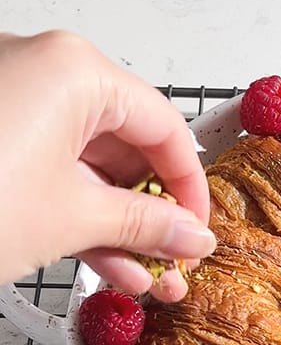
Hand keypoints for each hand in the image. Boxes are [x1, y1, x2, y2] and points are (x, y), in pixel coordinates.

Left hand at [0, 31, 213, 300]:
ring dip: (111, 221)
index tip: (197, 232)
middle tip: (168, 262)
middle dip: (147, 211)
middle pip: (121, 141)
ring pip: (80, 160)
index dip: (189, 188)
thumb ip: (144, 225)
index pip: (164, 126)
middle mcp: (38, 68)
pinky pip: (41, 164)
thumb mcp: (71, 221)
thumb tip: (190, 237)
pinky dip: (68, 210)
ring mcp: (3, 96)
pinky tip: (95, 260)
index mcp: (74, 70)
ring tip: (137, 276)